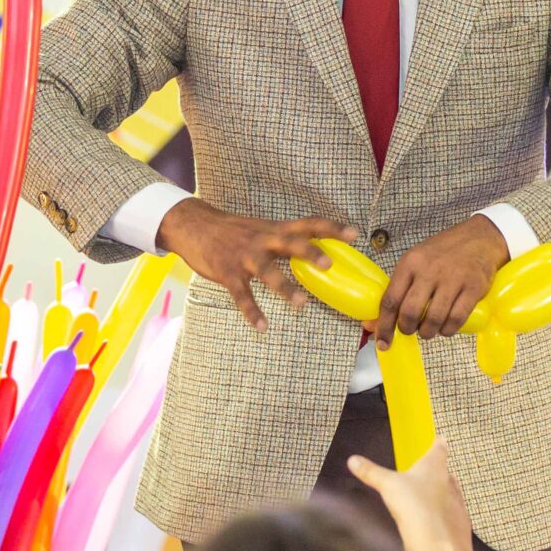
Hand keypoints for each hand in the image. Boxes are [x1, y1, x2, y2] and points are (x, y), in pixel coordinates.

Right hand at [155, 198, 353, 330]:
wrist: (194, 225)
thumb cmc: (232, 230)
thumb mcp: (261, 228)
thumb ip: (284, 240)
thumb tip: (313, 254)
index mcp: (274, 229)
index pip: (308, 224)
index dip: (332, 228)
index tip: (356, 234)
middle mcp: (262, 239)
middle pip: (290, 243)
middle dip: (310, 253)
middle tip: (329, 265)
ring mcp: (245, 256)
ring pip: (268, 271)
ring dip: (285, 287)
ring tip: (302, 304)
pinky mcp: (227, 273)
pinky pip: (242, 295)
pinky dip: (252, 311)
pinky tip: (262, 327)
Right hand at [345, 437, 478, 550]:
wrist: (438, 544)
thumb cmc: (414, 506)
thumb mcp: (387, 486)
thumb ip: (371, 472)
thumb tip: (352, 460)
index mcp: (434, 466)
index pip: (438, 449)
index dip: (438, 444)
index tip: (441, 439)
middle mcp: (449, 482)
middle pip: (446, 472)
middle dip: (438, 471)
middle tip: (430, 471)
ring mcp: (457, 503)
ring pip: (451, 493)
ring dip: (442, 494)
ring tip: (430, 497)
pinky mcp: (460, 524)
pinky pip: (453, 515)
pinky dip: (445, 516)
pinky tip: (436, 522)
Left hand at [373, 215, 509, 347]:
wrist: (479, 238)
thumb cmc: (443, 252)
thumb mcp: (416, 261)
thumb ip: (398, 289)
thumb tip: (375, 323)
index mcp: (410, 263)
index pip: (390, 300)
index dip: (384, 326)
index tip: (382, 342)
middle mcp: (429, 270)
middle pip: (410, 313)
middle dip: (407, 329)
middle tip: (411, 330)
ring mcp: (452, 279)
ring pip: (433, 319)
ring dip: (428, 332)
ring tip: (429, 329)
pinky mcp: (473, 288)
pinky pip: (456, 319)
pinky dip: (448, 330)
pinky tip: (446, 327)